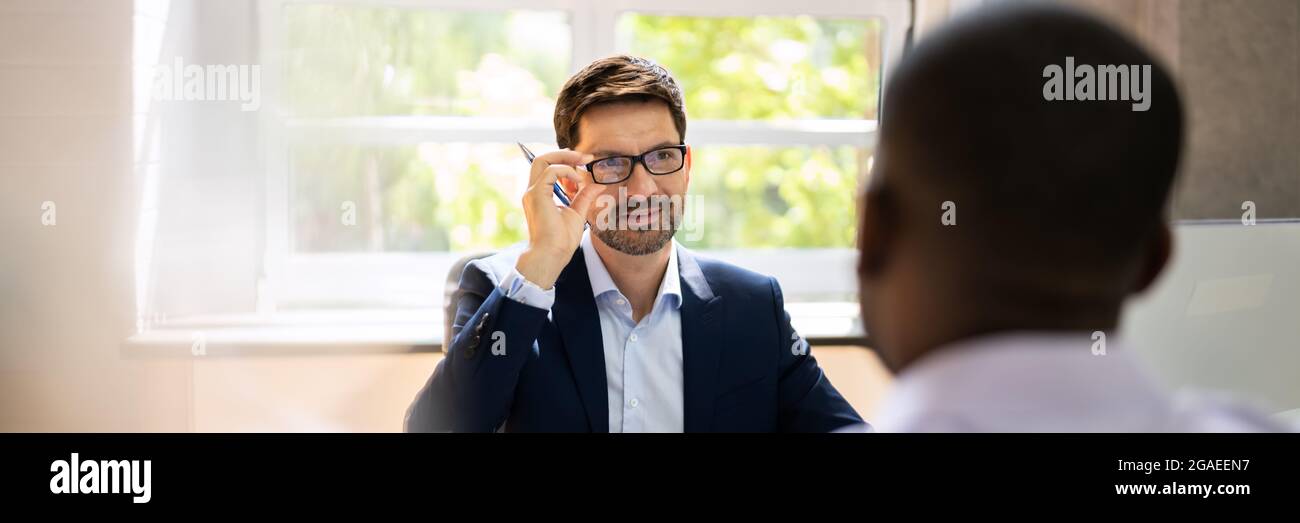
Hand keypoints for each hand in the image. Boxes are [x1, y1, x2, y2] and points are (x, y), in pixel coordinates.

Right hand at [516, 149, 604, 288]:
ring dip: (565, 158)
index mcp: (540, 195)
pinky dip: (567, 171)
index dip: (567, 162)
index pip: (549, 168)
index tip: (586, 164)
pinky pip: (551, 172)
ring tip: (583, 163)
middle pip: (543, 159)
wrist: (551, 256)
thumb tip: (598, 186)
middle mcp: (533, 191)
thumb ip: (584, 197)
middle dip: (565, 154)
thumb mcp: (577, 213)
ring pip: (543, 160)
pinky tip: (578, 181)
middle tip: (586, 157)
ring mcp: (533, 192)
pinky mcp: (537, 195)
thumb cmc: (561, 241)